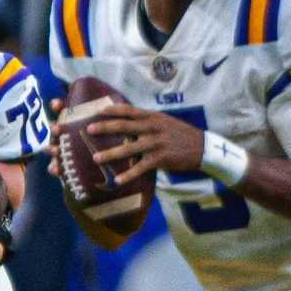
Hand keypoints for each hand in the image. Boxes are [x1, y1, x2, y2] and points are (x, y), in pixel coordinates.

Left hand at [86, 102, 207, 180]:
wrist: (202, 147)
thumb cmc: (181, 134)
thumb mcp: (165, 122)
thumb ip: (148, 121)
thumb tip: (128, 122)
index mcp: (152, 117)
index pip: (129, 110)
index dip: (113, 110)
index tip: (97, 110)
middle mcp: (152, 128)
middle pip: (124, 126)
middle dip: (105, 128)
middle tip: (88, 130)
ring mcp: (156, 143)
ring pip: (128, 148)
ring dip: (111, 154)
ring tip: (96, 158)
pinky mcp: (160, 159)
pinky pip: (141, 168)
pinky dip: (128, 175)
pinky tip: (118, 180)